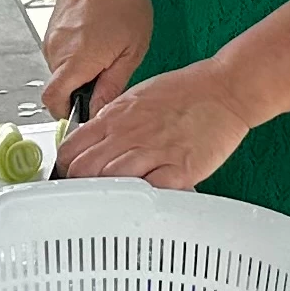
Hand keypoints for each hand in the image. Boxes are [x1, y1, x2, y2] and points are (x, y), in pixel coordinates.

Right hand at [41, 0, 151, 119]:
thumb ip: (112, 85)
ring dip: (79, 72)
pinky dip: (76, 56)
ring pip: (61, 72)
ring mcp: (51, 41)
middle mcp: (56, 53)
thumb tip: (98, 111)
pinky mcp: (51, 32)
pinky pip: (61, 56)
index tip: (84, 112)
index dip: (67, 113)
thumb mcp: (132, 50)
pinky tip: (96, 39)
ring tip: (105, 51)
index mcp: (77, 61)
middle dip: (80, 91)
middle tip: (107, 74)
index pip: (54, 102)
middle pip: (60, 89)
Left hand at [52, 58, 259, 190]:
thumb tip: (88, 143)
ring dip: (107, 195)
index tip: (69, 177)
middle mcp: (128, 135)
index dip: (65, 167)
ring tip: (112, 202)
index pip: (70, 150)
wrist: (225, 89)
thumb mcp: (134, 99)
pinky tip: (141, 202)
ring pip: (109, 183)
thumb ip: (109, 123)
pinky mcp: (178, 170)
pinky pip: (149, 193)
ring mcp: (153, 154)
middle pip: (83, 171)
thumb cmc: (184, 93)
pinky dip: (141, 201)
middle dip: (79, 186)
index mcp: (114, 118)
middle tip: (86, 195)